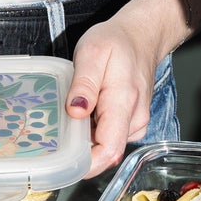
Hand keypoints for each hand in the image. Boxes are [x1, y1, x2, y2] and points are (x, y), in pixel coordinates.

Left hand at [67, 13, 162, 177]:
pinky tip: (87, 112)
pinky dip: (95, 131)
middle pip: (105, 152)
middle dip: (80, 148)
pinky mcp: (133, 123)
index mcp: (123, 103)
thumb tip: (76, 111)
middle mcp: (135, 119)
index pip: (109, 151)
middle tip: (58, 127)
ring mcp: (136, 123)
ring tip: (74, 113)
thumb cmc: (116, 42)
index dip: (86, 164)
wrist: (142, 36)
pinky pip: (111, 137)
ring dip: (87, 138)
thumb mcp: (92, 52)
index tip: (62, 159)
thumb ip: (84, 83)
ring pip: (107, 145)